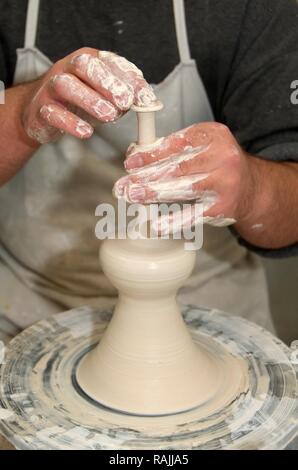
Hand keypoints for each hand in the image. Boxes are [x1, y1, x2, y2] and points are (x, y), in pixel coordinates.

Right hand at [22, 48, 156, 143]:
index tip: (145, 97)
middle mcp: (67, 69)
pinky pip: (52, 113)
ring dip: (90, 100)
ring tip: (109, 115)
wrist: (40, 112)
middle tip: (125, 101)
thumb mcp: (103, 95)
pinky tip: (86, 131)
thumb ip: (124, 95)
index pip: (108, 61)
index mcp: (86, 60)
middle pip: (84, 64)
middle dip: (107, 81)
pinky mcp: (41, 111)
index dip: (128, 77)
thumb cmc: (78, 100)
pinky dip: (70, 123)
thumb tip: (148, 100)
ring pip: (66, 85)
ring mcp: (51, 89)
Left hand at [114, 122, 256, 226]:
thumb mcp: (203, 146)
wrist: (251, 188)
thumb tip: (137, 157)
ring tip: (133, 196)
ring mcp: (225, 184)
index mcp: (215, 136)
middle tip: (125, 184)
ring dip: (154, 193)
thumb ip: (174, 148)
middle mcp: (223, 158)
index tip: (131, 163)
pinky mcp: (222, 207)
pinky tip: (156, 224)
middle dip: (147, 176)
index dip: (151, 154)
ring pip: (183, 189)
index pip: (178, 143)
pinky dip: (174, 221)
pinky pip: (194, 215)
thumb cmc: (219, 164)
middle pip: (178, 167)